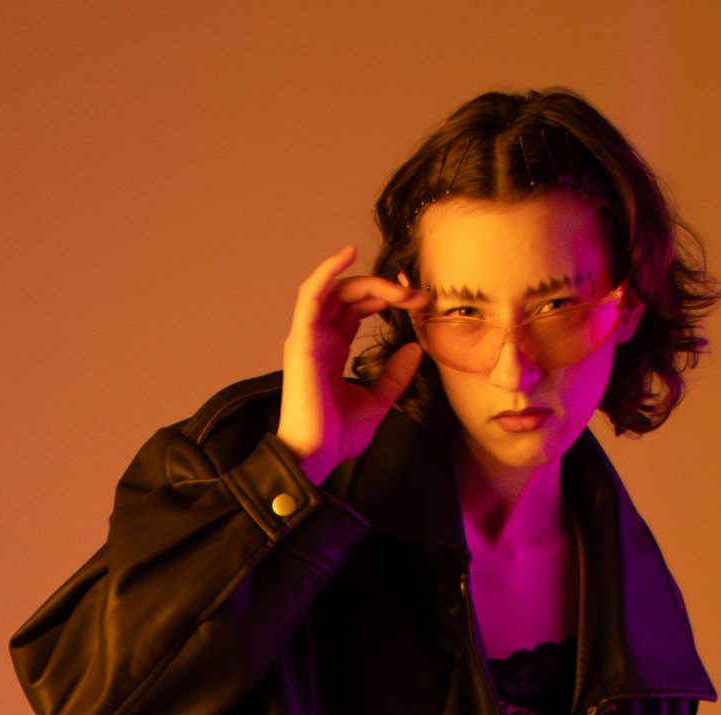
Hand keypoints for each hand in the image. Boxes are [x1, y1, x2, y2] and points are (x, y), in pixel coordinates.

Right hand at [275, 244, 427, 483]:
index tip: (417, 303)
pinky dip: (327, 270)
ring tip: (399, 288)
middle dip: (386, 290)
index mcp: (332, 349)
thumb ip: (394, 375)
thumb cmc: (337, 435)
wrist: (315, 454)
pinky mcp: (302, 338)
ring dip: (369, 283)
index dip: (386, 299)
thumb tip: (414, 348)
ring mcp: (308, 335)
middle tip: (417, 297)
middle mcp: (318, 337)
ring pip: (336, 290)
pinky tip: (348, 253)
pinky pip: (311, 293)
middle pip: (350, 295)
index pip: (357, 308)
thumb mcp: (377, 401)